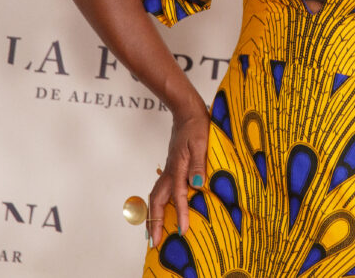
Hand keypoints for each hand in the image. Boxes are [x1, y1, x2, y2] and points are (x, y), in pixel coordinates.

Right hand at [148, 101, 209, 247]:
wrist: (187, 112)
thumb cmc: (197, 126)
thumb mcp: (202, 143)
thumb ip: (198, 164)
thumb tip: (197, 186)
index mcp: (178, 167)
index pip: (178, 196)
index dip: (181, 214)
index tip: (182, 231)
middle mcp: (170, 171)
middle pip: (157, 200)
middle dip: (154, 221)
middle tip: (153, 241)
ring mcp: (169, 169)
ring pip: (156, 196)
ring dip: (153, 214)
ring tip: (152, 231)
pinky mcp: (172, 167)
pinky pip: (161, 189)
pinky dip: (158, 203)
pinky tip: (162, 209)